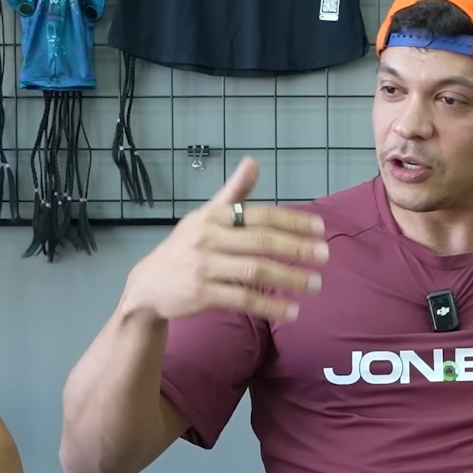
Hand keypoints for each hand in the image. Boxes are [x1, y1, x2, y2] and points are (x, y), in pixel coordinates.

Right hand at [117, 158, 328, 323]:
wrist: (147, 286)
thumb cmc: (184, 248)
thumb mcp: (205, 217)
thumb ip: (233, 194)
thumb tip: (253, 162)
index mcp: (212, 216)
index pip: (258, 215)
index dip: (291, 221)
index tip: (320, 228)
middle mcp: (207, 238)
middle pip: (260, 241)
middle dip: (296, 249)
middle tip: (324, 256)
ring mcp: (203, 266)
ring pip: (254, 271)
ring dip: (289, 278)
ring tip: (315, 285)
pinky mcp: (201, 294)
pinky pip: (242, 299)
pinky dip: (269, 305)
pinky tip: (291, 311)